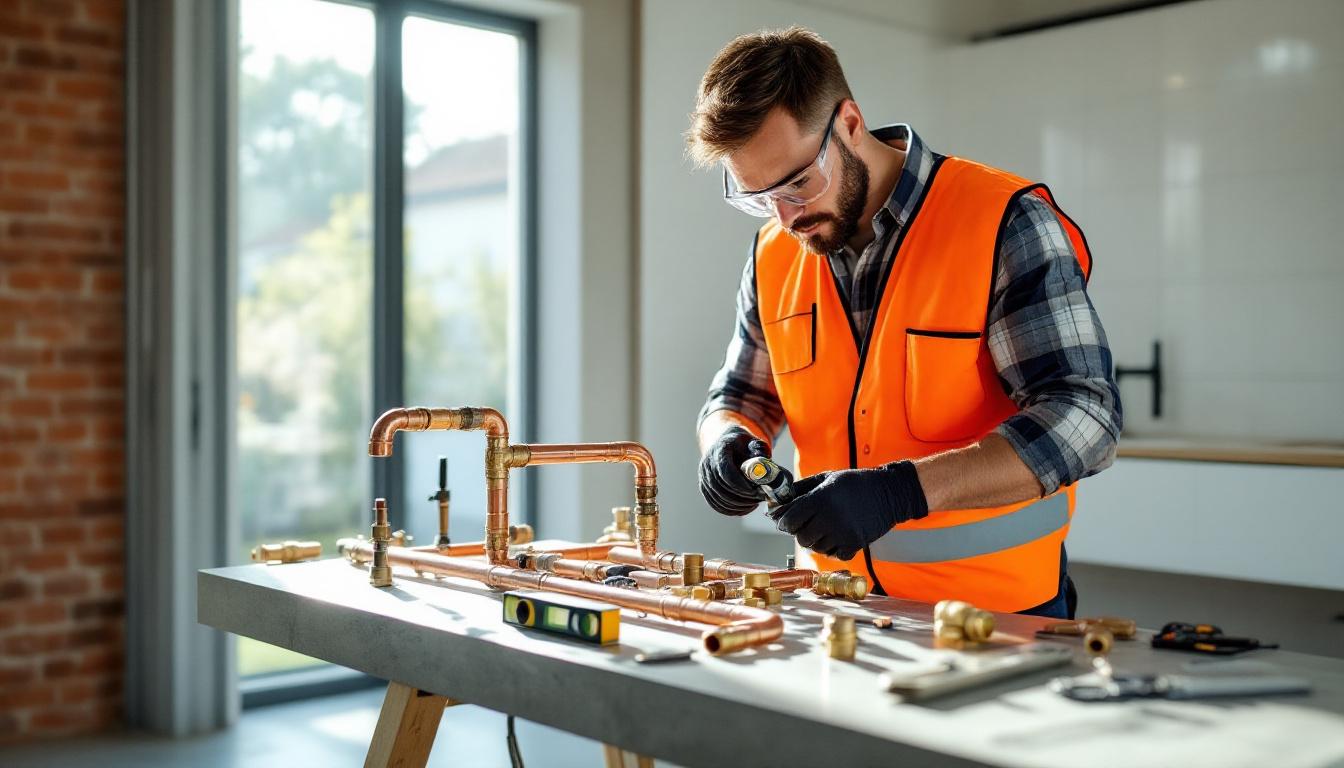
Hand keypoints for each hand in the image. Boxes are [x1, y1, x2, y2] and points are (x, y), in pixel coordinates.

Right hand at [698, 426, 762, 515]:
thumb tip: (764, 468)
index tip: (755, 491)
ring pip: (718, 499)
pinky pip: (715, 504)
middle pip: (721, 488)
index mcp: (719, 450)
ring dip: (737, 505)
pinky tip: (745, 508)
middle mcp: (707, 464)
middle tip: (758, 499)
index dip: (740, 485)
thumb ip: (760, 453)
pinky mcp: (705, 487)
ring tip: (754, 504)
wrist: (725, 442)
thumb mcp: (753, 442)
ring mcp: (704, 477)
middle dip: (741, 497)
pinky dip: (731, 510)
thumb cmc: (742, 444)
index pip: (725, 472)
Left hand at [768, 461, 928, 559]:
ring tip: (823, 527)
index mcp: (820, 499)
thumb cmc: (854, 484)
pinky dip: (831, 548)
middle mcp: (830, 518)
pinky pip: (832, 554)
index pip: (789, 519)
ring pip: (815, 547)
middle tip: (804, 523)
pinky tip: (835, 535)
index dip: (782, 520)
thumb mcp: (826, 478)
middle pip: (800, 537)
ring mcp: (842, 534)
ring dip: (815, 539)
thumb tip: (777, 502)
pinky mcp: (854, 545)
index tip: (782, 519)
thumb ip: (801, 490)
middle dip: (798, 531)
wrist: (888, 494)